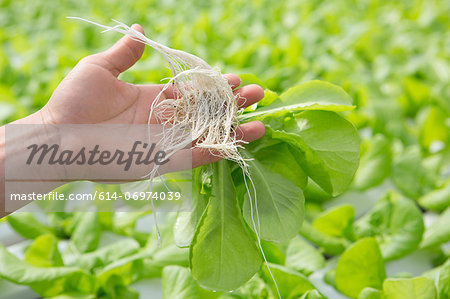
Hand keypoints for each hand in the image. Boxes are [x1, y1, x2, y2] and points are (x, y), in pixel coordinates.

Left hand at [38, 24, 264, 166]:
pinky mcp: (166, 161)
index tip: (233, 76)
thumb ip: (125, 54)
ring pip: (209, 134)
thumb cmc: (74, 102)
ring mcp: (167, 142)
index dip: (214, 84)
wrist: (60, 138)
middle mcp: (165, 121)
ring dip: (236, 127)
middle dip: (232, 103)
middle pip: (208, 112)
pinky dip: (223, 148)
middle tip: (256, 93)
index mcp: (154, 98)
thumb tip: (139, 31)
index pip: (193, 91)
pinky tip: (245, 139)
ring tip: (261, 120)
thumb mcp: (100, 69)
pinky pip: (200, 155)